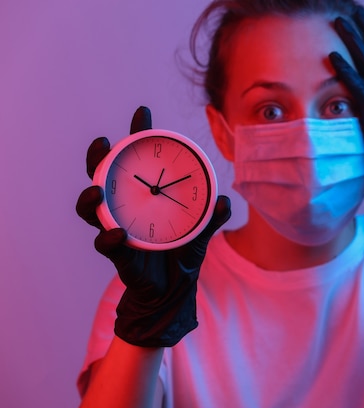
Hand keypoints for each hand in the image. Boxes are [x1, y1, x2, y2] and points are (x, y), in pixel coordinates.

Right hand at [76, 106, 230, 346]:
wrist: (173, 291)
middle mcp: (125, 209)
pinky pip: (106, 244)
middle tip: (102, 142)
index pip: (136, 162)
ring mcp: (117, 229)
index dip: (136, 137)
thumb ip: (212, 217)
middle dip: (98, 157)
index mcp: (145, 197)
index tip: (143, 113)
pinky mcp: (118, 254)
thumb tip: (225, 200)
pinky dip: (109, 238)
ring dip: (89, 196)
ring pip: (91, 208)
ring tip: (96, 189)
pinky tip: (117, 234)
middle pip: (102, 176)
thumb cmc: (182, 255)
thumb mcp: (201, 232)